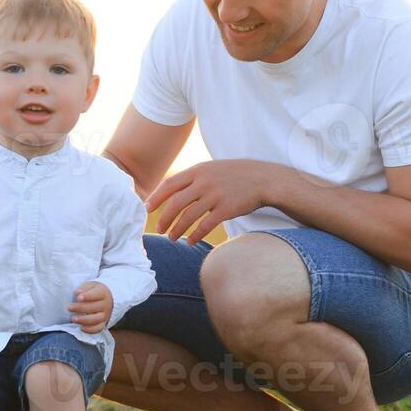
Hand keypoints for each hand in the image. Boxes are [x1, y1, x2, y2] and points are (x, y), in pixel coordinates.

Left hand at [67, 281, 112, 332]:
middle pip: (95, 307)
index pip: (96, 294)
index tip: (78, 298)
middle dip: (81, 308)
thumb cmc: (93, 291)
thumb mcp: (90, 286)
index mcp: (103, 292)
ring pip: (96, 319)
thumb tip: (77, 293)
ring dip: (84, 320)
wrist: (106, 299)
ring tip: (73, 319)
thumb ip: (84, 289)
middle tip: (69, 307)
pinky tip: (81, 328)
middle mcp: (106, 304)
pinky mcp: (103, 323)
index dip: (87, 296)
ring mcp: (105, 315)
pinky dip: (90, 330)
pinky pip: (98, 328)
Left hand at [145, 160, 277, 243]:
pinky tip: (190, 241)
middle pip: (175, 203)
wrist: (263, 179)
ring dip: (177, 230)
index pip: (169, 184)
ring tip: (172, 238)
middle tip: (159, 230)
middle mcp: (204, 182)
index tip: (147, 209)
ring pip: (188, 217)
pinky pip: (205, 226)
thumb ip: (193, 177)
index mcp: (198, 171)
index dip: (156, 198)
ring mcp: (215, 195)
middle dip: (164, 218)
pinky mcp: (226, 209)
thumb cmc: (235, 175)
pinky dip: (195, 235)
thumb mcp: (212, 169)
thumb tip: (171, 190)